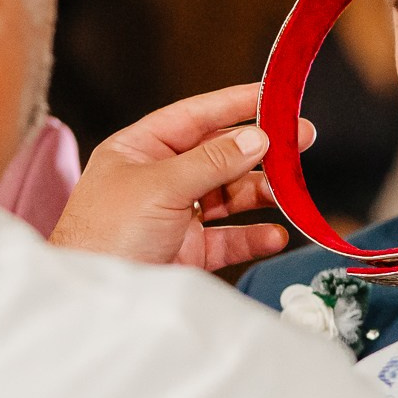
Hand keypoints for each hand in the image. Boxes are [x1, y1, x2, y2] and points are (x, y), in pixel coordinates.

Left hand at [49, 83, 313, 270]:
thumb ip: (213, 161)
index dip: (235, 103)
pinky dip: (254, 236)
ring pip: (230, 196)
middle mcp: (159, 178)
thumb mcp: (161, 186)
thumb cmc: (106, 235)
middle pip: (220, 155)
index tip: (275, 94)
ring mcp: (175, 215)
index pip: (195, 116)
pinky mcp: (188, 251)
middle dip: (260, 151)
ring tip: (288, 197)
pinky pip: (230, 237)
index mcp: (141, 150)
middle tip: (302, 141)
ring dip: (261, 194)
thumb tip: (256, 138)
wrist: (94, 303)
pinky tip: (274, 235)